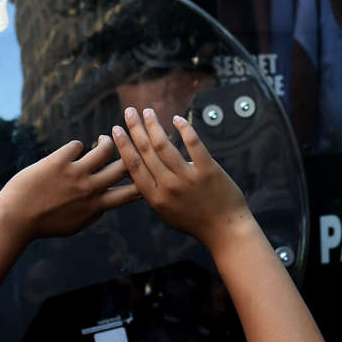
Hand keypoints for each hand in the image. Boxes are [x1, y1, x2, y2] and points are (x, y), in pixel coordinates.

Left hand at [0, 135, 140, 241]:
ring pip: (105, 149)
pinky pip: (77, 145)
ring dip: (108, 141)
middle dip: (130, 154)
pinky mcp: (58, 162)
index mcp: (96, 206)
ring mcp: (75, 175)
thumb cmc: (44, 223)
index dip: (142, 180)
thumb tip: (105, 200)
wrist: (15, 218)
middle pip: (126, 167)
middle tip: (126, 147)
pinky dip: (75, 147)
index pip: (132, 192)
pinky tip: (69, 152)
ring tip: (104, 139)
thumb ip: (93, 212)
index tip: (142, 172)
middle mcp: (90, 190)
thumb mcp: (75, 224)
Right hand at [112, 107, 250, 248]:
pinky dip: (184, 129)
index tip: (116, 130)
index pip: (133, 166)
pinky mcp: (208, 170)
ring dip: (153, 125)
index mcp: (155, 197)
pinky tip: (177, 119)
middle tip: (129, 112)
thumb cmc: (194, 221)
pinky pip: (193, 144)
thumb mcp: (165, 212)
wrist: (225, 230)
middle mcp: (168, 187)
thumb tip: (137, 172)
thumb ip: (151, 192)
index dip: (123, 145)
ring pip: (164, 145)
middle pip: (146, 151)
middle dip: (135, 128)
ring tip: (148, 111)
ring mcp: (188, 178)